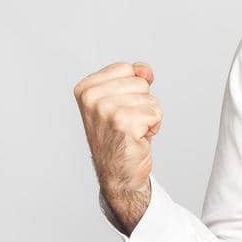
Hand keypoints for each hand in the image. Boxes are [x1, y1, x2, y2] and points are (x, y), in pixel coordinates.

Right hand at [74, 60, 161, 230]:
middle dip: (142, 103)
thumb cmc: (119, 137)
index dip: (133, 90)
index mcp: (86, 88)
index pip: (127, 69)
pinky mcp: (124, 123)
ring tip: (132, 131)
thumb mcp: (121, 100)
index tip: (120, 108)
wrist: (118, 173)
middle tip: (128, 123)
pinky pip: (156, 113)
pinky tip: (138, 138)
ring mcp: (106, 110)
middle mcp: (92, 98)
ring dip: (148, 117)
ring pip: (150, 99)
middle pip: (141, 82)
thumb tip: (145, 69)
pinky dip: (153, 127)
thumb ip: (134, 77)